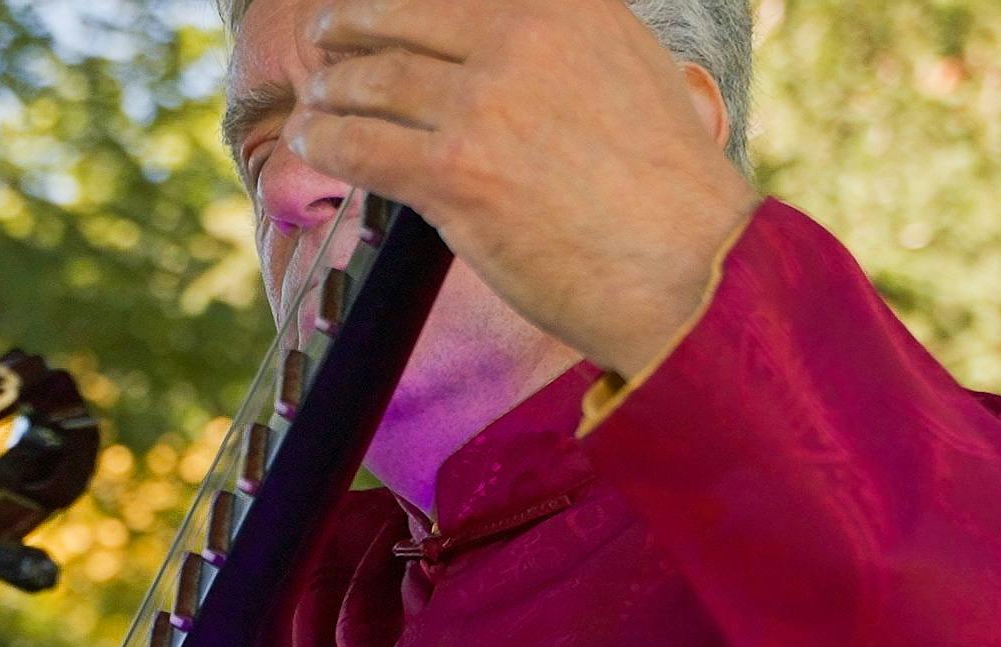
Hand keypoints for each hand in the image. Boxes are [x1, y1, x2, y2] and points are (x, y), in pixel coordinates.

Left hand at [286, 0, 758, 378]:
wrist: (687, 266)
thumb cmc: (668, 187)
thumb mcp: (631, 68)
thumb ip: (568, 38)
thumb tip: (512, 35)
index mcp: (564, 5)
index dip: (399, 0)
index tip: (375, 10)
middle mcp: (519, 38)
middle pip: (399, 17)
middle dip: (350, 30)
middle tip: (326, 42)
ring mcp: (482, 105)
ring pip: (371, 81)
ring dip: (331, 90)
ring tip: (316, 101)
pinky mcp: (454, 172)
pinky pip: (361, 146)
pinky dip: (325, 142)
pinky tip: (313, 144)